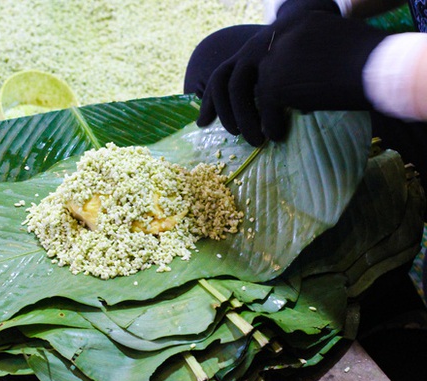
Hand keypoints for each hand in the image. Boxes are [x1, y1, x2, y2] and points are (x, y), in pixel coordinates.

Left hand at [197, 0, 386, 144]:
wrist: (379, 65)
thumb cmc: (356, 64)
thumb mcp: (315, 51)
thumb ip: (288, 62)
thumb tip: (268, 92)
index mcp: (277, 32)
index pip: (236, 61)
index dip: (217, 91)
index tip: (207, 115)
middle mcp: (268, 39)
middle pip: (225, 74)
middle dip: (215, 105)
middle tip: (214, 128)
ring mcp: (271, 57)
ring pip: (237, 93)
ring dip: (242, 121)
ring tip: (252, 141)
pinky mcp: (277, 79)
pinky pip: (264, 111)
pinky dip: (269, 128)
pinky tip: (279, 137)